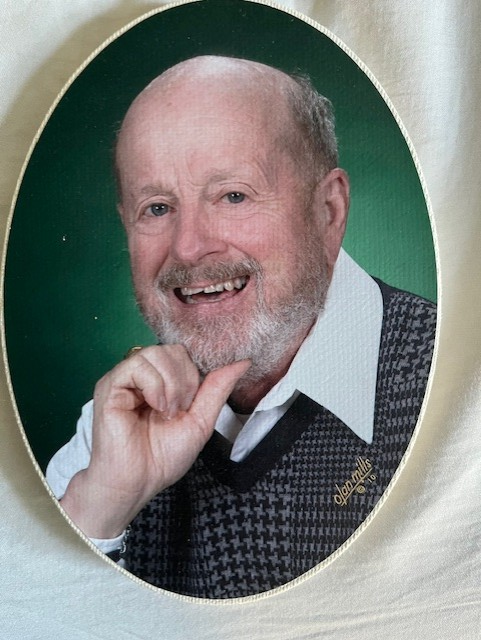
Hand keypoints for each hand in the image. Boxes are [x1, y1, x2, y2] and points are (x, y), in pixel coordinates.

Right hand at [60, 345, 249, 538]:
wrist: (136, 483)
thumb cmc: (163, 458)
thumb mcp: (201, 420)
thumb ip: (218, 388)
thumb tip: (242, 362)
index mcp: (162, 381)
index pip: (183, 353)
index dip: (195, 372)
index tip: (193, 401)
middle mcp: (142, 375)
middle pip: (172, 349)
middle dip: (185, 380)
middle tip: (179, 410)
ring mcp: (124, 379)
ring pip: (155, 353)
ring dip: (171, 384)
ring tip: (167, 411)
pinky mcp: (109, 386)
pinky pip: (136, 365)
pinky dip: (154, 385)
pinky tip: (155, 406)